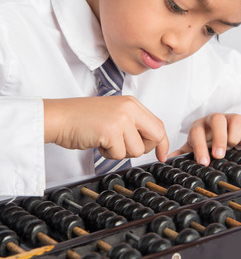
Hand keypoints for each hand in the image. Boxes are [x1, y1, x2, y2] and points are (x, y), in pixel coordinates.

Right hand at [44, 96, 168, 160]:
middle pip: (155, 136)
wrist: (59, 117)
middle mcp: (129, 108)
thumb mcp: (114, 113)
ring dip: (121, 152)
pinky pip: (119, 154)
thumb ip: (133, 123)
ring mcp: (121, 119)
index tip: (162, 155)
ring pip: (137, 150)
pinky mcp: (111, 131)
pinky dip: (108, 154)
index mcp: (131, 103)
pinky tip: (98, 142)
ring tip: (106, 141)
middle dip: (143, 148)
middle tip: (124, 145)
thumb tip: (152, 141)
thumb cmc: (82, 118)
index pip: (158, 125)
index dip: (162, 143)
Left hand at [169, 113, 240, 164]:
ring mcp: (231, 119)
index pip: (197, 132)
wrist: (224, 132)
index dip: (200, 147)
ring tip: (233, 148)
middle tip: (219, 156)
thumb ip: (182, 153)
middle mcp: (215, 119)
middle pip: (217, 120)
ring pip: (235, 120)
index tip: (203, 162)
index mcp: (200, 126)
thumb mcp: (193, 146)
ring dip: (234, 136)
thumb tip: (168, 160)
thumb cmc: (206, 140)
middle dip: (219, 139)